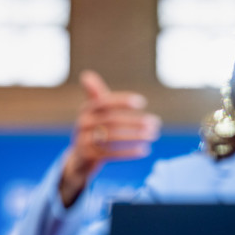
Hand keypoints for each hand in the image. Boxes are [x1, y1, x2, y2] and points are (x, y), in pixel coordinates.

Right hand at [60, 70, 160, 206]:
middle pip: (112, 121)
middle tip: (154, 123)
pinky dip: (129, 152)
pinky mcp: (87, 156)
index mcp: (86, 110)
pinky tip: (144, 150)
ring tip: (152, 135)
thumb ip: (95, 95)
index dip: (122, 101)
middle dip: (135, 122)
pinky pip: (111, 154)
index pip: (104, 102)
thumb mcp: (93, 113)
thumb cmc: (92, 130)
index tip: (142, 102)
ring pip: (112, 138)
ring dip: (135, 136)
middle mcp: (82, 124)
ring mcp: (83, 141)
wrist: (79, 159)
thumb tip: (86, 75)